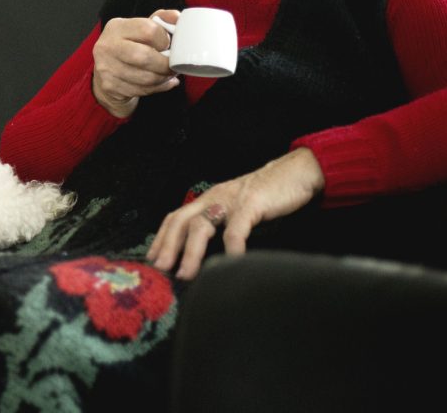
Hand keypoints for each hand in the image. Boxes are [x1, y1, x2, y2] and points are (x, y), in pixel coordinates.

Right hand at [91, 9, 181, 117]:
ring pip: (146, 77)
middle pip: (144, 56)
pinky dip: (157, 88)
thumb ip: (161, 19)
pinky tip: (160, 83)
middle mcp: (107, 45)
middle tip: (173, 65)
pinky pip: (142, 90)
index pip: (147, 30)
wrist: (106, 72)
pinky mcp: (110, 86)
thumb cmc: (129, 47)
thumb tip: (177, 18)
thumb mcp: (141, 28)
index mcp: (117, 27)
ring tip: (168, 74)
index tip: (168, 44)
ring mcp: (106, 67)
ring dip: (163, 78)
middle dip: (165, 64)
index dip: (164, 39)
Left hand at [146, 148, 325, 279]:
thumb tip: (207, 253)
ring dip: (190, 252)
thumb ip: (220, 224)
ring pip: (201, 226)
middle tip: (160, 271)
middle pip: (180, 221)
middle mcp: (213, 198)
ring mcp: (231, 200)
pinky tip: (231, 262)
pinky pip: (236, 228)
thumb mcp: (235, 208)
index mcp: (207, 199)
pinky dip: (232, 247)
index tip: (151, 260)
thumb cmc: (265, 195)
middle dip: (167, 247)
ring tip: (186, 274)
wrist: (295, 172)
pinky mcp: (252, 203)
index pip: (175, 218)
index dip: (161, 238)